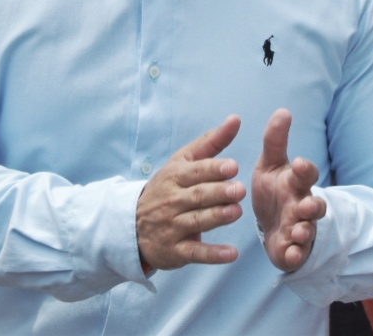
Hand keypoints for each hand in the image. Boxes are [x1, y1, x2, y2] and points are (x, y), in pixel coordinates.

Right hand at [136, 115, 246, 271]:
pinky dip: (212, 254)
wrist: (132, 225)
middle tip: (240, 190)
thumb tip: (236, 119)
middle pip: (198, 196)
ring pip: (197, 221)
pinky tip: (231, 254)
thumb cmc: (167, 188)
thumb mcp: (183, 161)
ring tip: (237, 213)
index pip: (195, 172)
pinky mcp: (176, 250)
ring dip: (217, 218)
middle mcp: (173, 201)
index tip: (232, 166)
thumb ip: (211, 142)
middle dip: (219, 192)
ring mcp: (173, 226)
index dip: (213, 169)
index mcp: (175, 176)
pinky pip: (195, 252)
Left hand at [251, 108, 325, 272]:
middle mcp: (302, 205)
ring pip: (308, 229)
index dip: (305, 169)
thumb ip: (275, 141)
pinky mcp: (292, 248)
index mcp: (296, 182)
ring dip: (305, 230)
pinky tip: (290, 254)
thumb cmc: (274, 189)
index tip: (299, 163)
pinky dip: (295, 254)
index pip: (307, 174)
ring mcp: (300, 228)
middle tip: (306, 204)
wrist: (272, 224)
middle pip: (315, 205)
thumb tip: (283, 110)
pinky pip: (297, 253)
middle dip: (313, 205)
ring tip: (298, 230)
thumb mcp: (271, 164)